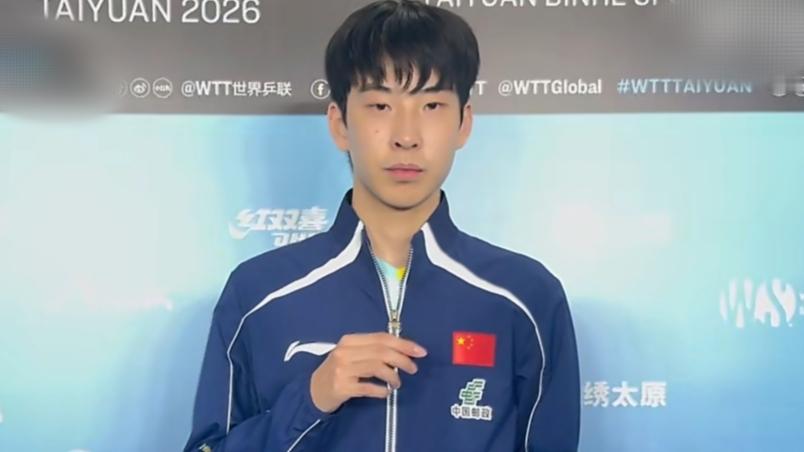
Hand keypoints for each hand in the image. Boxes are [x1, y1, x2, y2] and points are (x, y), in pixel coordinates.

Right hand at [310, 332, 427, 412]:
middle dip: (402, 359)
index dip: (403, 344)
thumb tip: (403, 351)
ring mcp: (342, 369)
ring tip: (397, 382)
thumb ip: (372, 350)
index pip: (381, 338)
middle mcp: (345, 352)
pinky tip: (386, 392)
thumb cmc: (338, 370)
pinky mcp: (342, 387)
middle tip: (413, 368)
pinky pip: (368, 387)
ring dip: (393, 376)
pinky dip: (381, 390)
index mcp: (349, 340)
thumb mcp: (351, 354)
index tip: (420, 351)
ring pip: (376, 367)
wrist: (314, 390)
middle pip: (381, 351)